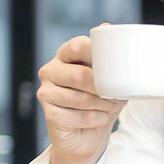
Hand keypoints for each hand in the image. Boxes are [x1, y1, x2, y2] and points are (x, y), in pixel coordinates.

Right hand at [37, 32, 125, 163]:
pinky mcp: (49, 114)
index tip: (115, 65)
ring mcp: (46, 92)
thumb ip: (109, 57)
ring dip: (103, 105)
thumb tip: (108, 27)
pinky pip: (78, 117)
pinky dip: (96, 119)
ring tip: (112, 107)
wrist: (87, 135)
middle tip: (117, 96)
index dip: (97, 53)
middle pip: (79, 75)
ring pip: (80, 98)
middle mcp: (50, 70)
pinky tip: (101, 118)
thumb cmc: (100, 101)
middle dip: (104, 88)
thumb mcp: (109, 78)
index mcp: (64, 55)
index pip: (78, 46)